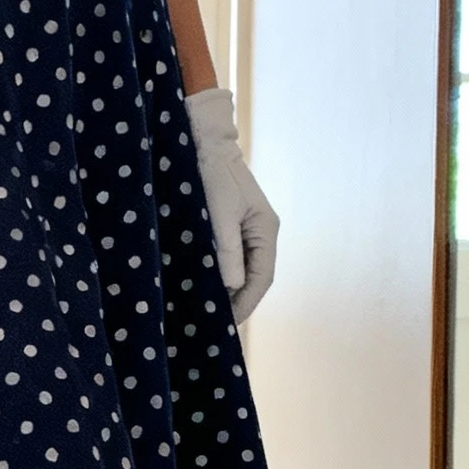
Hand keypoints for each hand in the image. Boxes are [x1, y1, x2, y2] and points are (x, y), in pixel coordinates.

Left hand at [185, 84, 278, 324]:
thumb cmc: (211, 172)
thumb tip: (231, 286)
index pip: (263, 278)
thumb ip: (226, 250)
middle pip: (254, 279)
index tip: (227, 324)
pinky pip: (229, 261)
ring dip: (227, 292)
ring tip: (207, 314)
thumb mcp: (218, 212)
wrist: (202, 142)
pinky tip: (202, 289)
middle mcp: (261, 234)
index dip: (246, 304)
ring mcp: (247, 231)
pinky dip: (219, 278)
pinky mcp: (230, 229)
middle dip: (237, 303)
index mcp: (266, 230)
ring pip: (241, 272)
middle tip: (215, 327)